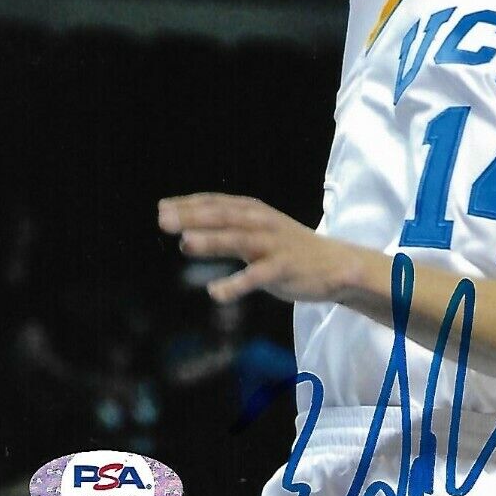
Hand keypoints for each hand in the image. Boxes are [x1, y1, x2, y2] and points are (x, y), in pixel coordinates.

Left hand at [158, 193, 339, 303]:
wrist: (334, 264)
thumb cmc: (286, 247)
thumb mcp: (257, 228)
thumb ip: (226, 226)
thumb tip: (184, 226)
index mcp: (253, 211)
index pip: (216, 203)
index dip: (189, 203)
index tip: (161, 207)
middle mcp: (262, 222)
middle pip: (223, 217)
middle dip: (192, 217)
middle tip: (162, 220)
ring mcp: (273, 245)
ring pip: (239, 240)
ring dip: (212, 241)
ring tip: (184, 243)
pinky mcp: (283, 269)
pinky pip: (257, 276)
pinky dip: (237, 284)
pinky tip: (216, 293)